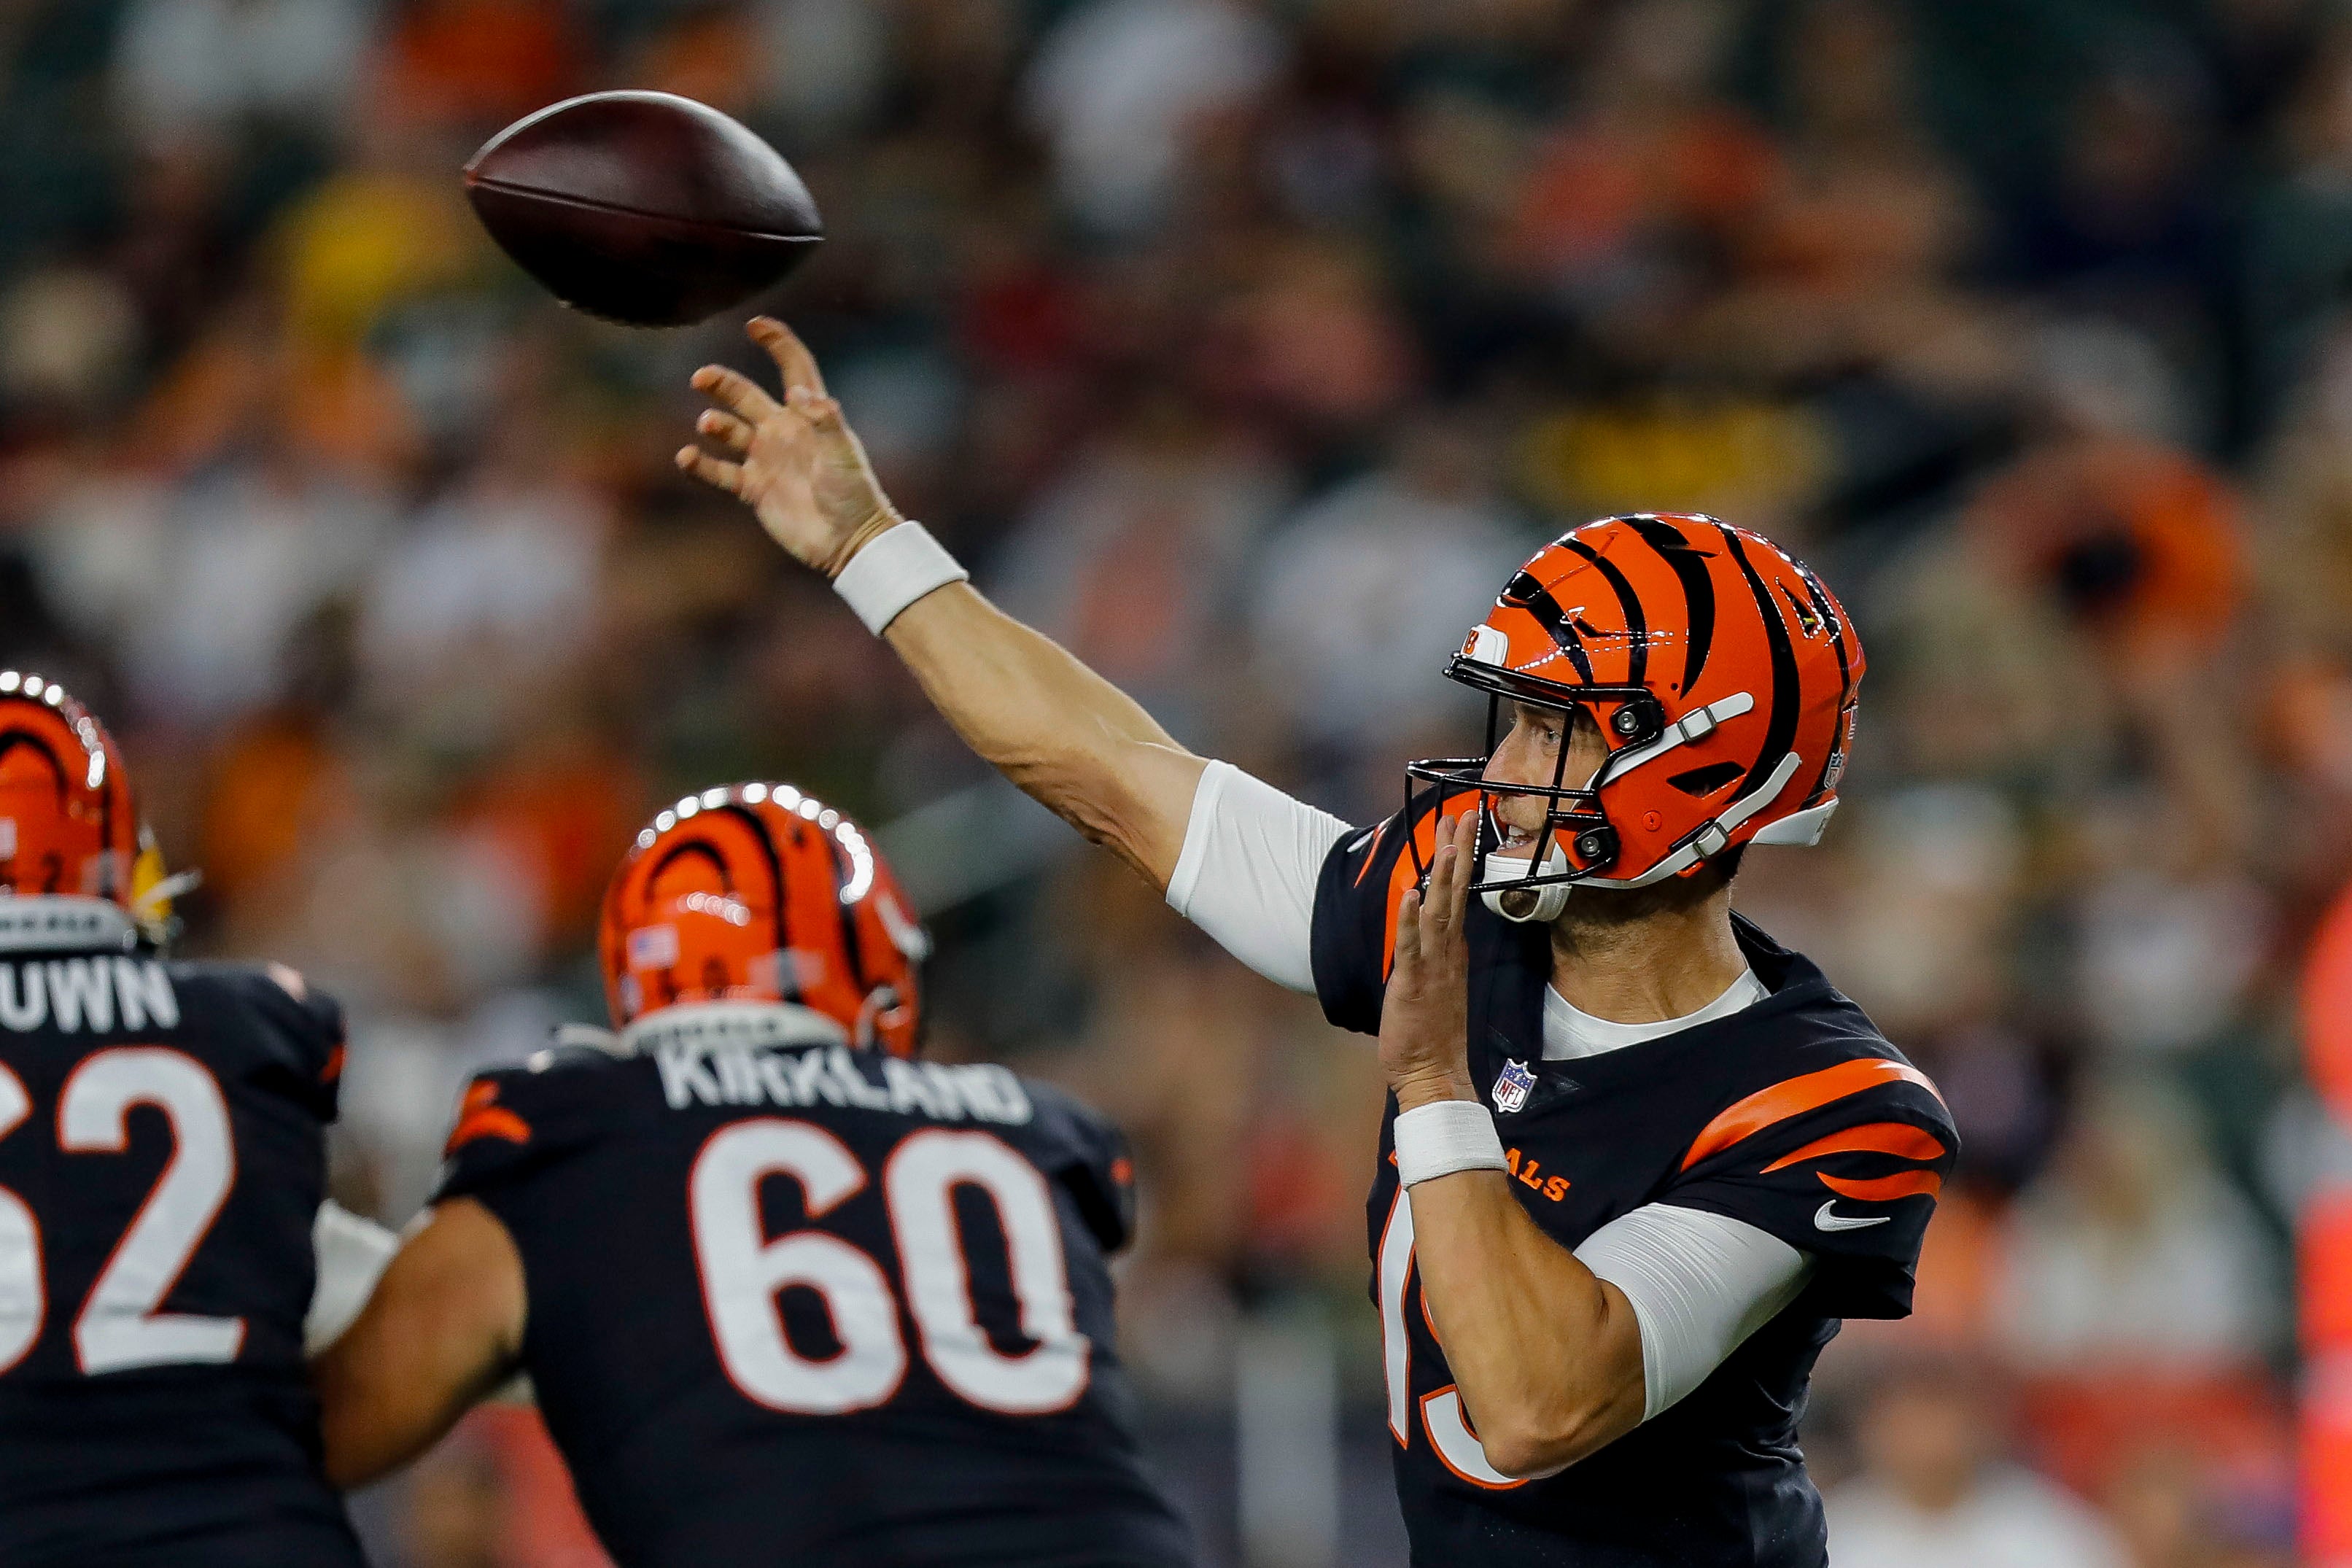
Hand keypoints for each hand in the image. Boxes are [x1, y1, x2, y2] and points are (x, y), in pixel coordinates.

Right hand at [677, 317, 901, 578]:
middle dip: (723, 383)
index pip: (793, 369)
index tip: (755, 325)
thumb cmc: (854, 494)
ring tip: (709, 424)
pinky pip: (718, 471)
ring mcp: (764, 459)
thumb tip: (797, 391)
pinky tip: (686, 457)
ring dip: (715, 424)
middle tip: (702, 377)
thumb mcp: (843, 453)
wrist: (848, 541)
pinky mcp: (752, 488)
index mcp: (808, 417)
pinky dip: (699, 464)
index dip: (777, 344)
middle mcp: (781, 432)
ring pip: (728, 430)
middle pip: (745, 396)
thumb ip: (824, 420)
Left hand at [1380, 809, 1479, 1111]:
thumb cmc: (1434, 1034)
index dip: (1462, 859)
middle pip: (1456, 893)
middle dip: (1459, 852)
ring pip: (1439, 912)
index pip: (1460, 895)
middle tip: (1464, 814)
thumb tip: (1431, 930)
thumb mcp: (1438, 985)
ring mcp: (1433, 966)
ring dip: (1443, 877)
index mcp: (1454, 951)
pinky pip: (1411, 947)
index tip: (1464, 825)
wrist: (1436, 1074)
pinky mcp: (1412, 983)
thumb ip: (1437, 955)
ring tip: (1447, 843)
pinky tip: (1412, 895)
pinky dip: (1411, 920)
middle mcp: (1449, 952)